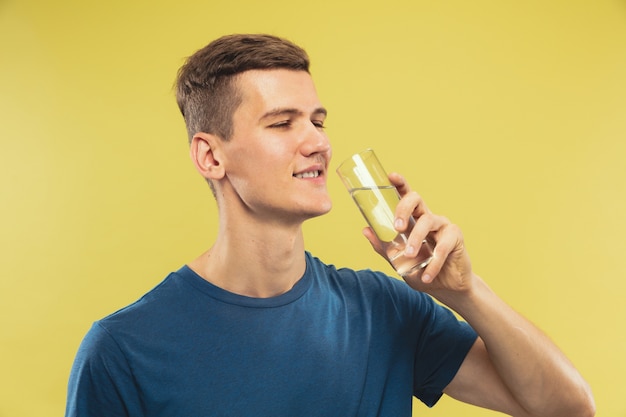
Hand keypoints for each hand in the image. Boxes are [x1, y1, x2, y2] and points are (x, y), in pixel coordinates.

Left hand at [362, 173, 473, 295]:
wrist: (444, 287)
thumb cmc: (420, 269)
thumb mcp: (398, 260)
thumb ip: (383, 245)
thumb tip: (366, 229)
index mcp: (413, 218)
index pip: (406, 196)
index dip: (400, 183)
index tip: (391, 176)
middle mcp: (427, 217)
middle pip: (416, 199)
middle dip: (403, 208)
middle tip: (396, 226)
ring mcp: (442, 225)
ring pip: (427, 221)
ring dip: (416, 239)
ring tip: (409, 255)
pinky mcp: (455, 237)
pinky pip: (442, 245)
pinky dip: (433, 262)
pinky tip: (426, 275)